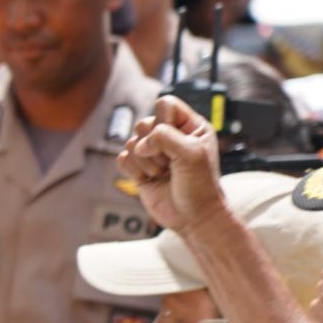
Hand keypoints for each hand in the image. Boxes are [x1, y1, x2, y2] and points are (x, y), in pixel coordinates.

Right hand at [118, 98, 227, 235]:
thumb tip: (140, 144)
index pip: (165, 104)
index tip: (174, 141)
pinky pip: (122, 159)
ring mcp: (153, 153)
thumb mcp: (191, 154)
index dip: (163, 121)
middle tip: (170, 163)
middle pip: (143, 123)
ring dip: (145, 162)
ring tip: (163, 174)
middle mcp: (170, 136)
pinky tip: (149, 179)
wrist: (193, 218)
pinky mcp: (139, 170)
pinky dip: (133, 170)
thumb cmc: (200, 186)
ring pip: (131, 142)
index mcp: (189, 126)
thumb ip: (165, 137)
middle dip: (153, 146)